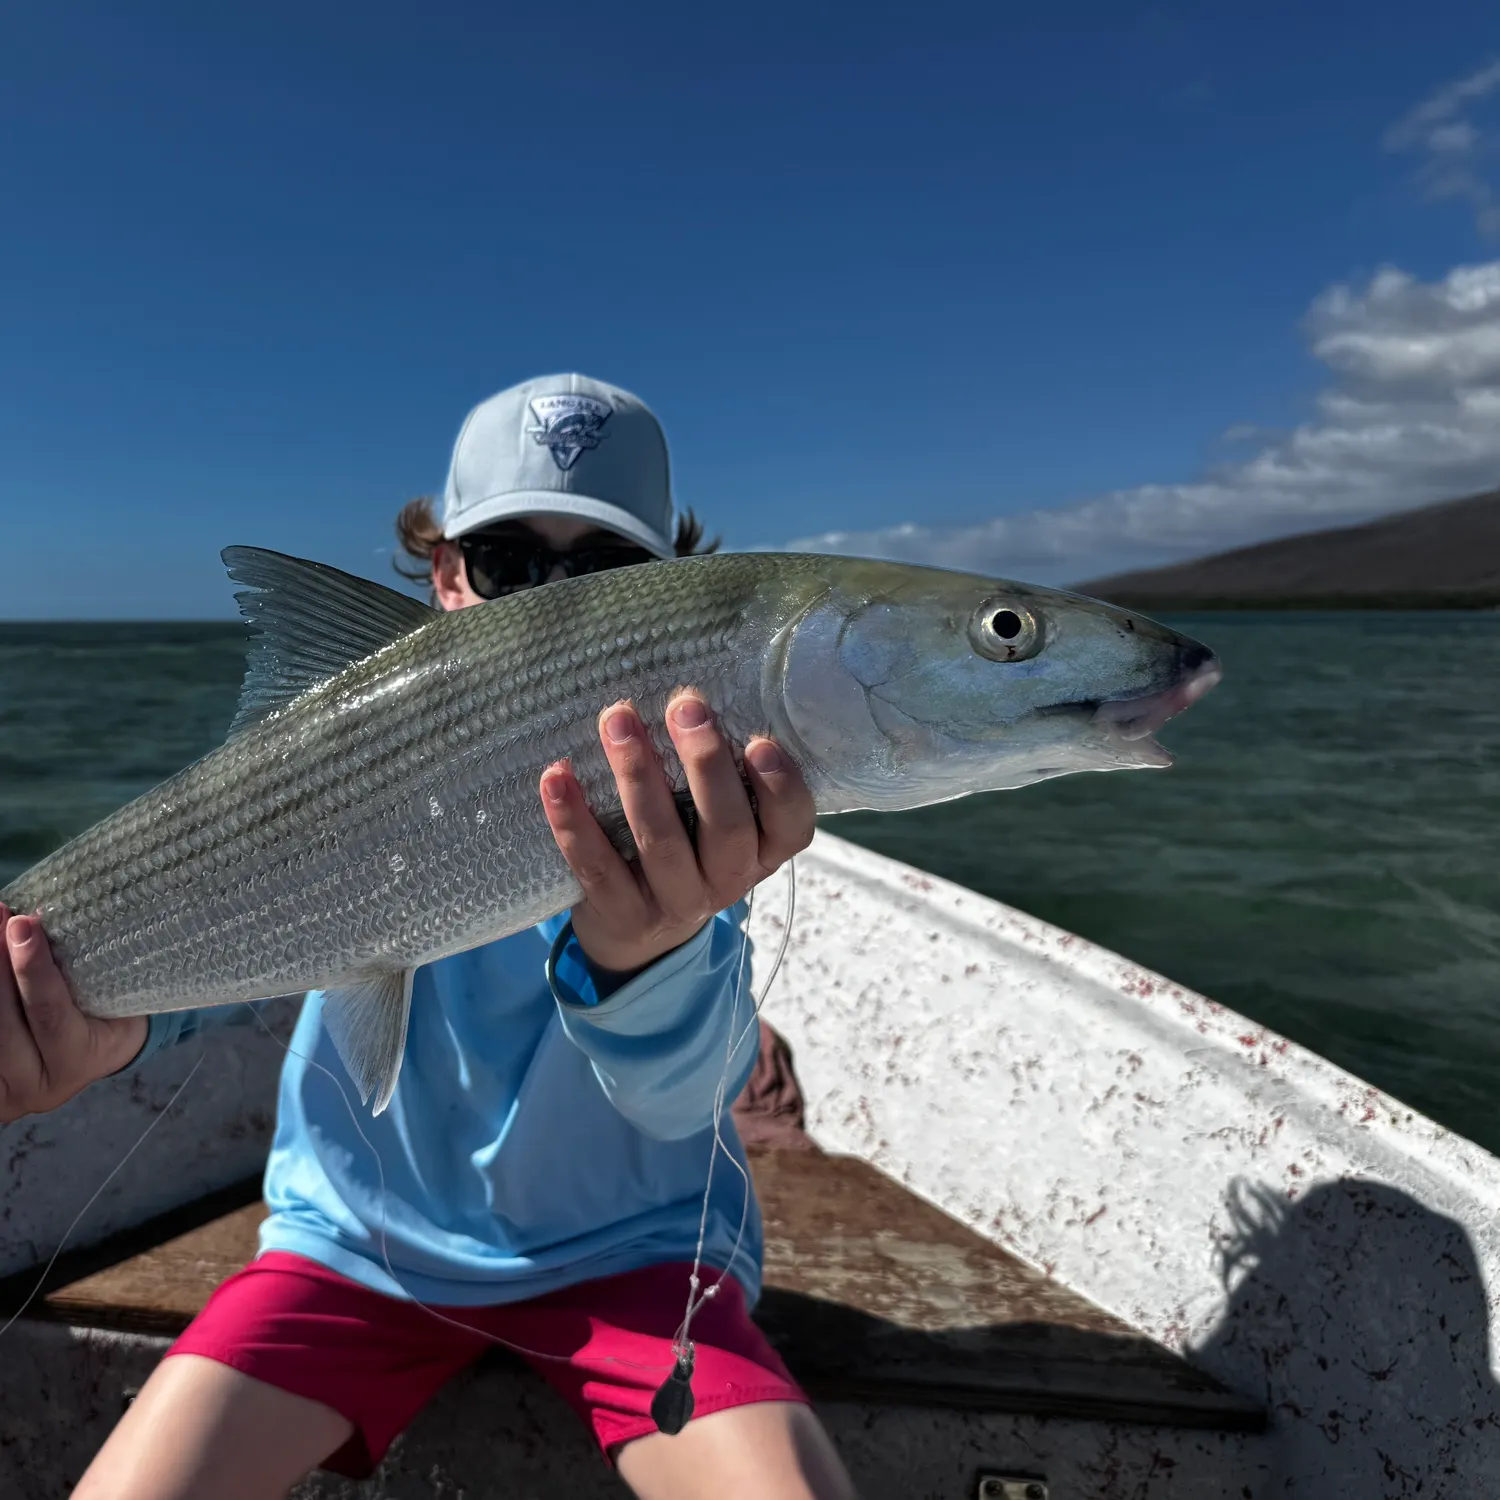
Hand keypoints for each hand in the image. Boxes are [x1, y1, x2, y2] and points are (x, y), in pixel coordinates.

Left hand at [0, 905, 147, 1122]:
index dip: (33, 970)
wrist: (95, 1056)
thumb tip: (38, 920)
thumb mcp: (114, 998)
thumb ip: (83, 971)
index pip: (51, 1015)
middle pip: (5, 1025)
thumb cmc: (111, 1014)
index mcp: (79, 1062)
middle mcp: (37, 1086)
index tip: (23, 924)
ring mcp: (6, 1090)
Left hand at [539, 692, 815, 977]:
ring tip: (618, 720)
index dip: (781, 788)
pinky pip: (597, 867)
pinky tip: (557, 776)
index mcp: (761, 852)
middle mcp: (727, 881)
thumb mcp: (719, 822)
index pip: (792, 826)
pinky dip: (574, 820)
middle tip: (685, 706)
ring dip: (638, 775)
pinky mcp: (622, 914)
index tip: (760, 741)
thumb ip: (722, 774)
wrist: (640, 936)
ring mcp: (675, 902)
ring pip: (660, 841)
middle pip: (727, 829)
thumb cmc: (688, 849)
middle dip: (706, 764)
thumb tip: (694, 694)